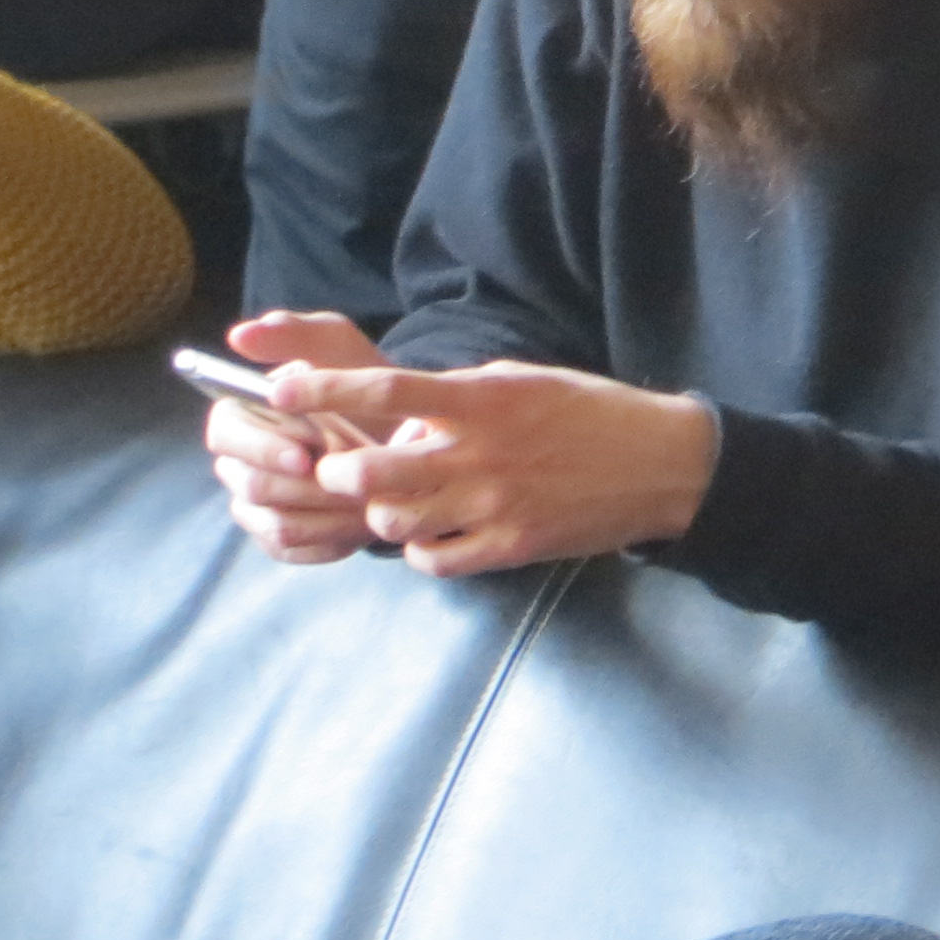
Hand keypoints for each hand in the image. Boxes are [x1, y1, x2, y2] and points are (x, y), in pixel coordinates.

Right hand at [206, 313, 386, 565]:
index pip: (224, 434)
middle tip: (354, 480)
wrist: (405, 434)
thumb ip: (291, 333)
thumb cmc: (361, 384)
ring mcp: (256, 506)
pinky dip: (332, 539)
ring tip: (369, 501)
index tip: (309, 452)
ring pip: (275, 524)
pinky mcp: (279, 540)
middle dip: (305, 485)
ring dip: (327, 514)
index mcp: (241, 415)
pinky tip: (362, 522)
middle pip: (248, 486)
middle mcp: (239, 464)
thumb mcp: (336, 345)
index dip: (262, 447)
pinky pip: (294, 550)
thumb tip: (239, 335)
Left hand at [273, 359, 717, 578]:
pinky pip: (435, 559)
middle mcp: (481, 453)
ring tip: (388, 502)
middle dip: (339, 472)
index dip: (323, 391)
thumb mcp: (522, 381)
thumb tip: (402, 409)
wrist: (660, 464)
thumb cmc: (588, 412)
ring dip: (378, 513)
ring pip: (396, 522)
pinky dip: (419, 549)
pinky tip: (429, 532)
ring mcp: (495, 505)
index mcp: (481, 400)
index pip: (384, 392)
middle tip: (333, 468)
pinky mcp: (511, 546)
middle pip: (374, 471)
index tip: (279, 388)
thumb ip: (459, 396)